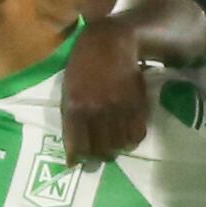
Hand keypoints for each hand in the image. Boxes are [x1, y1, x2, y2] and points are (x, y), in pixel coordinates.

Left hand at [57, 9, 150, 164]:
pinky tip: (127, 136)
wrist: (110, 42)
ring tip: (113, 145)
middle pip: (99, 149)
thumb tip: (74, 149)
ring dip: (115, 149)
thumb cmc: (82, 65)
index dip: (78, 159)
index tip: (78, 164)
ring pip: (119, 145)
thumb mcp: (68, 89)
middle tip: (98, 156)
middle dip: (98, 157)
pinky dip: (132, 140)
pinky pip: (137, 133)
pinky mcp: (137, 104)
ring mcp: (118, 108)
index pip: (76, 145)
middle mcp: (96, 111)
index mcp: (74, 107)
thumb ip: (70, 117)